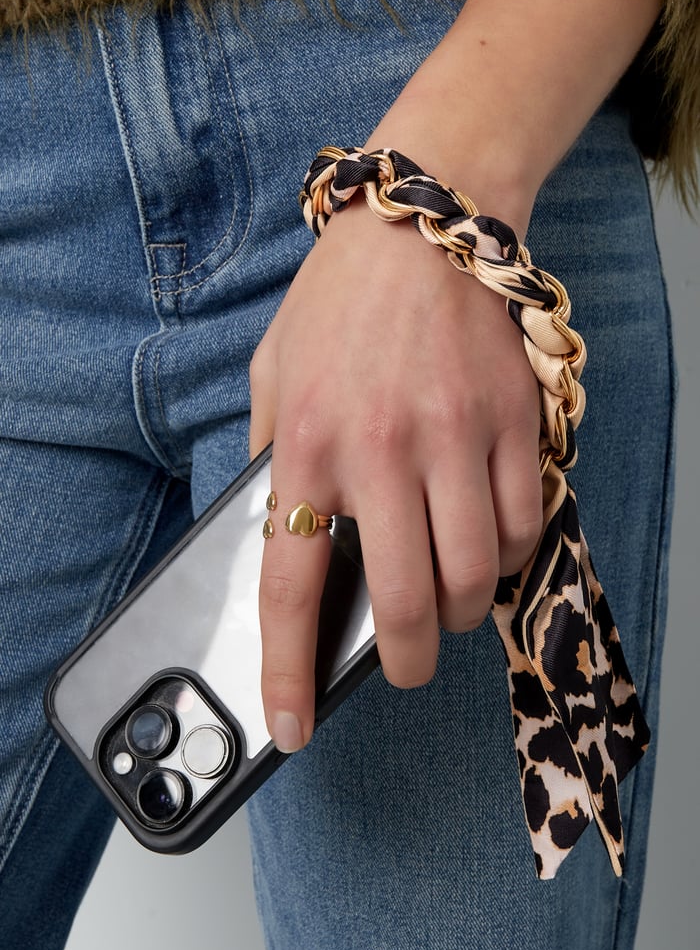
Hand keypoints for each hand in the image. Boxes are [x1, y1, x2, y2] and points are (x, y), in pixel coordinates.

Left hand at [250, 198, 542, 753]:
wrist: (424, 222)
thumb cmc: (342, 301)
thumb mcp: (273, 372)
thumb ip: (270, 455)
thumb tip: (275, 530)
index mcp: (307, 441)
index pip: (291, 582)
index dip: (290, 671)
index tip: (292, 727)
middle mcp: (382, 447)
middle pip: (406, 602)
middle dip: (406, 661)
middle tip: (404, 664)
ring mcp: (457, 436)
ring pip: (473, 576)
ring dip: (462, 611)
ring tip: (448, 596)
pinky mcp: (515, 423)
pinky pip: (520, 525)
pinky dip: (504, 554)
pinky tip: (483, 537)